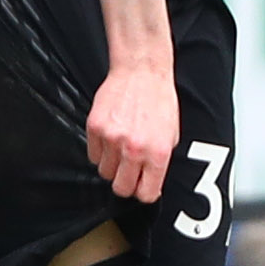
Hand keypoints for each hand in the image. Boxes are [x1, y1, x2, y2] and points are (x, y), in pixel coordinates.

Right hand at [85, 59, 179, 202]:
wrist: (141, 71)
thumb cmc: (159, 99)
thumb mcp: (171, 134)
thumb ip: (160, 160)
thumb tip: (151, 181)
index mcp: (157, 153)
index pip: (146, 194)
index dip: (143, 192)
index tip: (142, 187)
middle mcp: (134, 149)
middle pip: (121, 188)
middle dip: (125, 183)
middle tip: (129, 172)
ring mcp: (112, 139)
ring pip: (104, 172)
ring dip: (112, 166)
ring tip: (120, 149)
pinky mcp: (95, 128)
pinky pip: (93, 154)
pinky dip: (100, 151)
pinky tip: (110, 137)